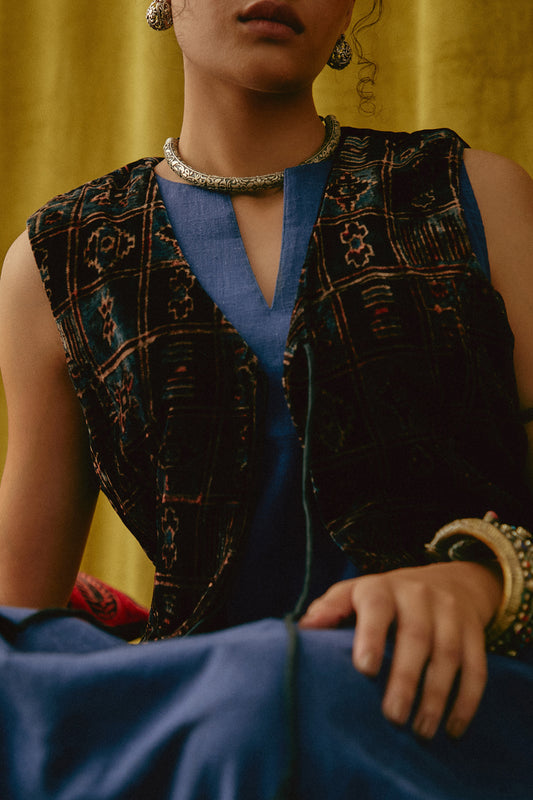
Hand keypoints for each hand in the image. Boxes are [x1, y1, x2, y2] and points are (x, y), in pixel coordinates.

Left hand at [299, 561, 502, 739]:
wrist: (447, 580)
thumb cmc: (386, 599)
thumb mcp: (356, 594)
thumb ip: (330, 610)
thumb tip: (301, 630)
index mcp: (382, 587)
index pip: (376, 605)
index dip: (371, 634)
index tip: (364, 668)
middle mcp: (418, 595)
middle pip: (415, 635)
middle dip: (405, 678)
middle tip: (392, 716)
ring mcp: (450, 612)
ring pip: (447, 654)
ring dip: (436, 696)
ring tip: (420, 731)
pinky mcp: (474, 631)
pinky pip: (476, 667)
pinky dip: (466, 700)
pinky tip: (452, 728)